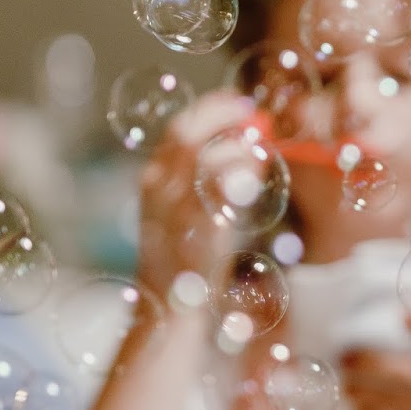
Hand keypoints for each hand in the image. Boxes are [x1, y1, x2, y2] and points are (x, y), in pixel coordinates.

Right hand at [136, 93, 254, 302]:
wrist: (170, 305)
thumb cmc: (185, 259)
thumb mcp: (186, 212)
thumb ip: (207, 180)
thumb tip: (246, 149)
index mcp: (153, 181)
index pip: (178, 129)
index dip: (209, 109)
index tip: (236, 103)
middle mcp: (158, 188)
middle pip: (187, 132)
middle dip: (222, 114)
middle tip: (252, 113)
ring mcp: (175, 207)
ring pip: (203, 153)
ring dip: (235, 144)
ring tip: (258, 149)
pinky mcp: (196, 227)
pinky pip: (219, 185)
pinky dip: (241, 170)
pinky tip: (255, 172)